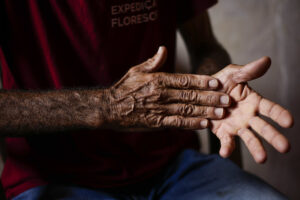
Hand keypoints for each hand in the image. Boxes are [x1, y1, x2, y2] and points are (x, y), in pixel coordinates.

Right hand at [105, 47, 230, 129]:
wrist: (109, 108)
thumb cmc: (124, 87)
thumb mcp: (137, 70)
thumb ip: (153, 61)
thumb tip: (164, 48)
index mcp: (158, 80)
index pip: (185, 80)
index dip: (202, 81)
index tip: (216, 83)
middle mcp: (161, 95)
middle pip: (190, 95)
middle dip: (210, 98)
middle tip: (226, 100)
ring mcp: (160, 110)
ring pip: (187, 110)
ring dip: (205, 111)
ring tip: (221, 112)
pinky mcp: (156, 123)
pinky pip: (177, 123)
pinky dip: (191, 124)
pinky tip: (204, 124)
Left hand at [211, 57, 292, 162]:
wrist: (203, 91)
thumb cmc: (222, 81)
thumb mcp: (233, 73)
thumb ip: (248, 71)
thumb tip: (267, 60)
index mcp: (254, 102)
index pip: (270, 109)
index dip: (280, 114)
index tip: (290, 121)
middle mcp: (249, 117)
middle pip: (264, 128)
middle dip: (274, 137)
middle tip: (285, 147)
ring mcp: (237, 126)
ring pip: (249, 138)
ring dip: (256, 148)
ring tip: (263, 159)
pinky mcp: (223, 133)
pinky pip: (227, 142)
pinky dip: (227, 148)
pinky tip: (225, 152)